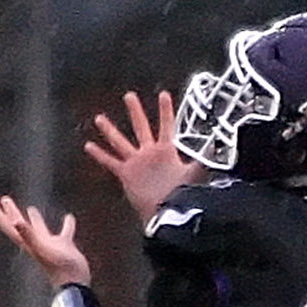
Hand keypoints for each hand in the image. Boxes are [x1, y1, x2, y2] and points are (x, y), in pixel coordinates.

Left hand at [0, 195, 89, 287]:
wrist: (75, 284)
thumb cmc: (59, 268)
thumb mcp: (42, 248)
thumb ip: (29, 235)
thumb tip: (17, 221)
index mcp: (27, 243)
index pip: (9, 226)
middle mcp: (35, 244)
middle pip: (19, 226)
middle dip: (11, 212)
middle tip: (5, 199)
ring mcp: (49, 246)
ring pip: (39, 229)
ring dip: (34, 219)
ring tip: (30, 208)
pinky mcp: (64, 247)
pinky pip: (64, 232)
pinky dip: (66, 225)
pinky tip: (68, 217)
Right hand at [81, 89, 203, 218]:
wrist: (166, 212)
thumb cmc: (181, 194)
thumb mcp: (194, 172)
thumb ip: (204, 157)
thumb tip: (217, 144)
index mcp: (165, 150)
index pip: (165, 125)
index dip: (165, 110)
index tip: (163, 94)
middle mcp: (149, 153)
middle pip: (140, 127)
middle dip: (135, 112)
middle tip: (129, 95)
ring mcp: (136, 163)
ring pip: (120, 142)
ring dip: (110, 130)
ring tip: (99, 117)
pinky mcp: (125, 174)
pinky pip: (110, 162)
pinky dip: (99, 155)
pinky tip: (89, 146)